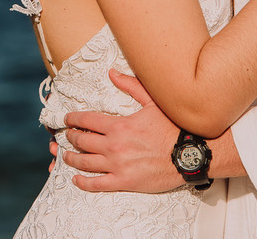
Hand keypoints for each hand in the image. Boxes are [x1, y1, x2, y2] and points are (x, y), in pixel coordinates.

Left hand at [62, 69, 185, 193]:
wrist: (190, 154)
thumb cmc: (174, 128)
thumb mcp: (152, 101)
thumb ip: (130, 86)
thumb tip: (112, 73)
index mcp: (118, 125)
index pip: (86, 121)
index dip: (72, 119)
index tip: (67, 120)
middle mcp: (114, 145)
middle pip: (82, 141)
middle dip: (71, 138)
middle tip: (68, 136)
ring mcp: (118, 165)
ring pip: (85, 162)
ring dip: (72, 158)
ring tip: (66, 155)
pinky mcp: (125, 181)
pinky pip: (97, 184)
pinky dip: (83, 182)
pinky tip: (77, 179)